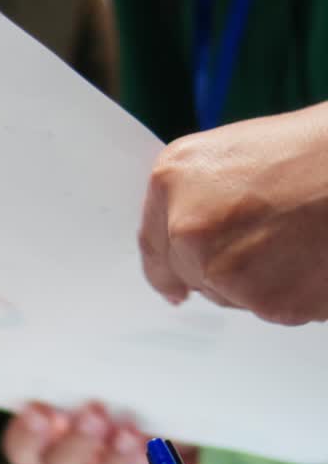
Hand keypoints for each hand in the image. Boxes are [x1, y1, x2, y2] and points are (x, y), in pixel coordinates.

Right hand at [2, 400, 157, 463]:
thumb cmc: (149, 427)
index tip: (42, 411)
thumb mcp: (128, 401)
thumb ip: (112, 393)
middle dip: (74, 446)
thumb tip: (111, 374)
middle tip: (96, 417)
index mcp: (57, 450)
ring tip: (132, 441)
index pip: (22, 448)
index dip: (27, 433)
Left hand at [139, 102, 327, 324]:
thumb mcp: (237, 156)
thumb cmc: (314, 154)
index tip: (172, 288)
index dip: (166, 270)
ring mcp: (220, 267)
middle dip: (225, 269)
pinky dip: (293, 293)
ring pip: (231, 296)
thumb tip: (188, 241)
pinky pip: (269, 309)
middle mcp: (186, 225)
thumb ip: (202, 198)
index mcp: (173, 178)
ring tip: (298, 237)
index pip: (153, 245)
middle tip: (271, 241)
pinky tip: (312, 257)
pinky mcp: (262, 299)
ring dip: (261, 281)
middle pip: (193, 276)